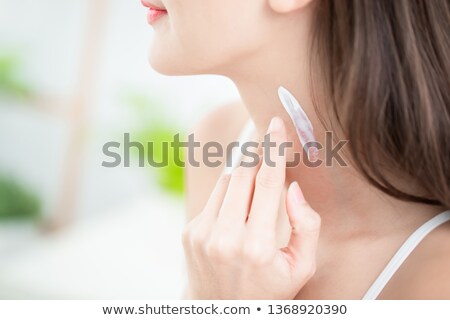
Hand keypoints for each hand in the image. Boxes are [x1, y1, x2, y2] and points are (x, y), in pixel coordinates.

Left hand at [182, 117, 320, 298]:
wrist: (222, 312)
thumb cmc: (268, 291)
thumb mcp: (301, 267)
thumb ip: (306, 225)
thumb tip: (291, 188)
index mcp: (258, 247)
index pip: (268, 183)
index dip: (274, 149)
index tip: (276, 126)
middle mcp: (226, 238)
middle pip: (243, 174)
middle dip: (258, 157)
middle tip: (270, 148)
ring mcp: (203, 235)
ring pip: (226, 181)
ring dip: (244, 176)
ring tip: (257, 193)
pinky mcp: (190, 232)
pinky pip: (214, 197)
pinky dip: (230, 193)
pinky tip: (239, 211)